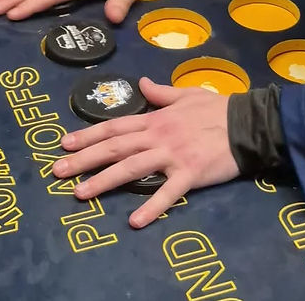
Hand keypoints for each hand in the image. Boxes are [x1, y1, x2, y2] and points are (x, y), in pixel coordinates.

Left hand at [53, 77, 239, 226]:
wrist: (247, 122)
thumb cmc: (217, 107)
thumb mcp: (186, 94)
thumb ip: (161, 92)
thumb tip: (141, 84)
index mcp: (156, 118)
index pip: (115, 126)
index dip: (88, 134)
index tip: (64, 142)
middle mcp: (158, 135)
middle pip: (115, 147)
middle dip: (84, 159)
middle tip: (57, 171)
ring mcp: (172, 155)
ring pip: (132, 168)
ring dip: (104, 181)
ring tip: (80, 194)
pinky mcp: (190, 174)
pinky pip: (168, 193)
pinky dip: (151, 207)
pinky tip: (134, 221)